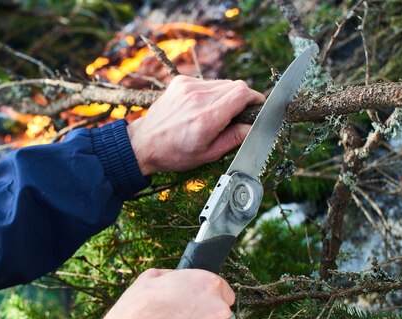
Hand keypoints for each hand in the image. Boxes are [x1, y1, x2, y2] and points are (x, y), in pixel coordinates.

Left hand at [127, 75, 265, 174]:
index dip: (255, 99)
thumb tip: (254, 126)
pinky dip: (211, 92)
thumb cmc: (175, 153)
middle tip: (238, 115)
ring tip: (217, 113)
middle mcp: (197, 98)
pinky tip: (202, 107)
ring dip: (227, 95)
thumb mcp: (208, 154)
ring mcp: (187, 87)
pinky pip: (207, 82)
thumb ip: (234, 138)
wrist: (144, 144)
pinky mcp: (180, 82)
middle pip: (236, 85)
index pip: (242, 93)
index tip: (258, 107)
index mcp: (207, 118)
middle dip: (243, 98)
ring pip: (222, 82)